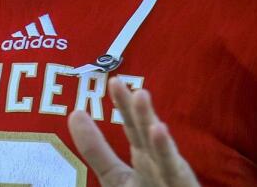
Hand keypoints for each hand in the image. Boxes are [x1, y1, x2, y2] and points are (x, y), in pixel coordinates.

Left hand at [67, 77, 199, 185]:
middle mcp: (158, 162)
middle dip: (135, 109)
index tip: (114, 81)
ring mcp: (171, 175)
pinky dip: (166, 153)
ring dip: (150, 124)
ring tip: (140, 95)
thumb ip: (96, 149)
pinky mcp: (181, 186)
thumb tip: (75, 114)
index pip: (133, 127)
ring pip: (160, 149)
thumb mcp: (115, 176)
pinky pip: (174, 171)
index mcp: (144, 156)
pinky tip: (159, 131)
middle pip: (145, 133)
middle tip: (122, 83)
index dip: (124, 105)